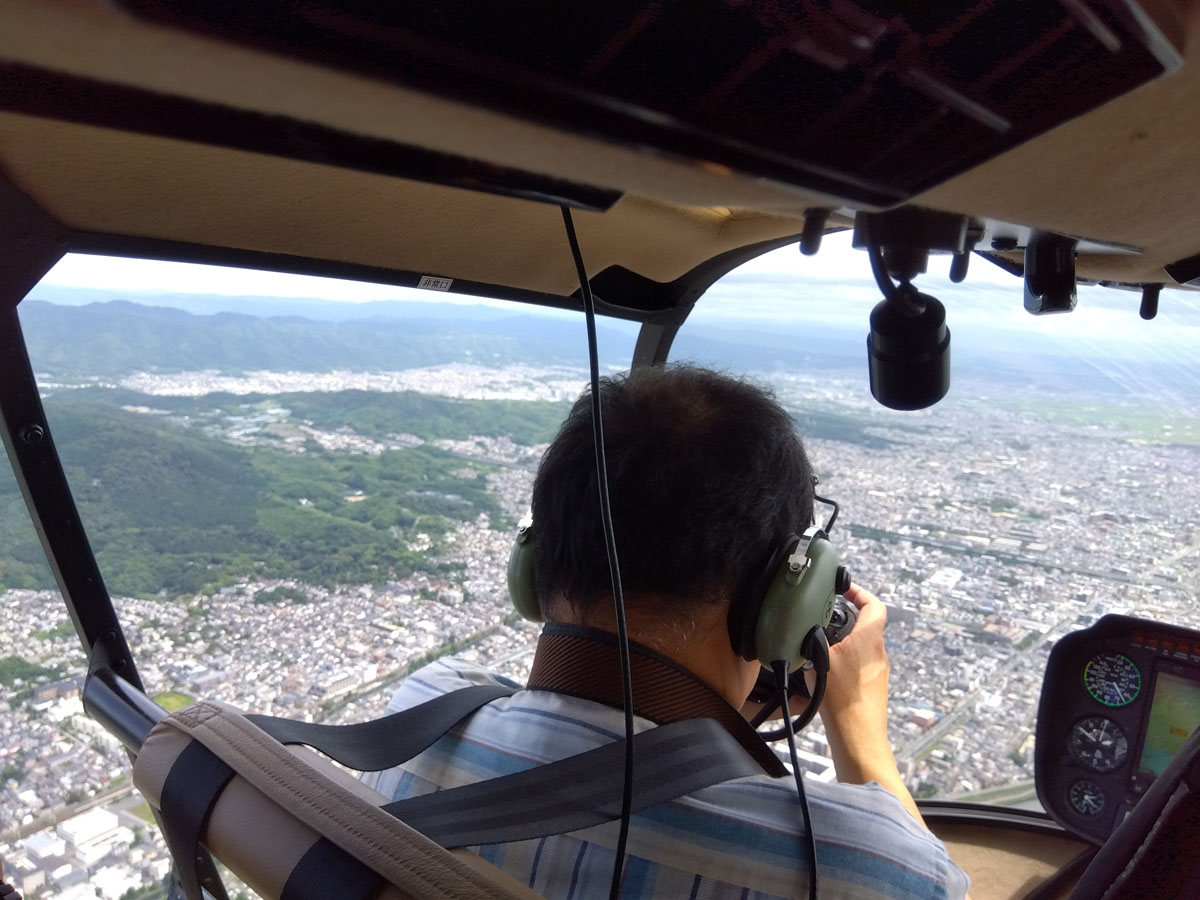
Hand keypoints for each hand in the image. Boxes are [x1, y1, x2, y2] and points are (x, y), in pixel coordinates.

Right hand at [813, 583, 926, 826]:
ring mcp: (878, 673)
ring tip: (820, 646)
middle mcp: (879, 654)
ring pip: (862, 647)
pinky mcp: (873, 690)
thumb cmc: (843, 699)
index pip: (874, 605)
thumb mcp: (821, 660)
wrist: (858, 738)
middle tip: (825, 616)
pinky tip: (824, 675)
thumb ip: (814, 639)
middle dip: (846, 618)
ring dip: (844, 643)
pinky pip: (859, 667)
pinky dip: (844, 663)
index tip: (844, 589)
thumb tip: (806, 631)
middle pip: (867, 626)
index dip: (860, 593)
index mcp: (870, 639)